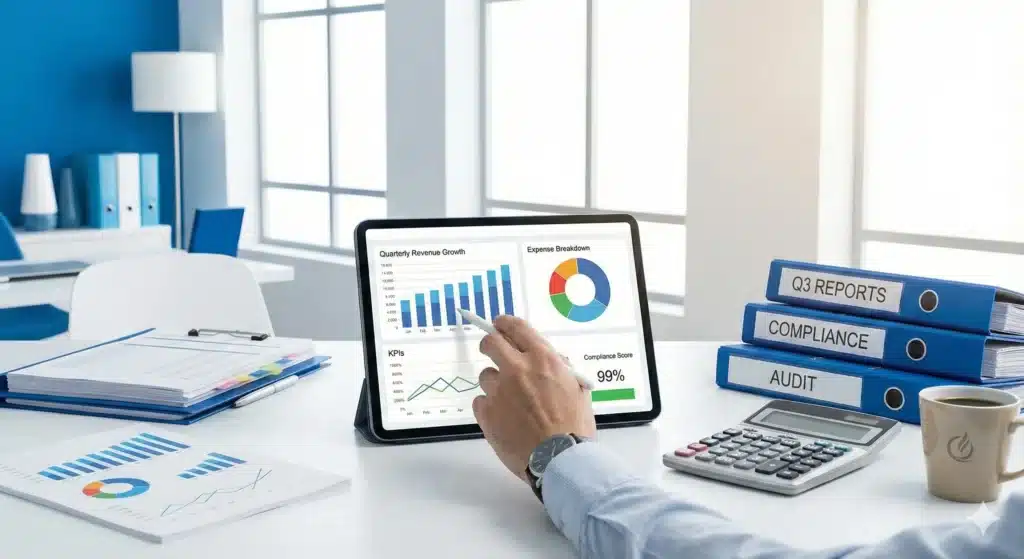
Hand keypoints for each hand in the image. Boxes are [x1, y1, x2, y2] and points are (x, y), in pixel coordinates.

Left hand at [472, 315, 595, 481]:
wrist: (560, 459)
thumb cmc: (574, 428)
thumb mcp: (578, 389)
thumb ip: (561, 370)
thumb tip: (551, 360)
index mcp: (543, 359)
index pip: (516, 327)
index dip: (505, 324)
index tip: (500, 325)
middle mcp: (518, 369)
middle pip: (490, 342)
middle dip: (490, 344)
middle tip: (493, 352)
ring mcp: (499, 391)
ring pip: (486, 376)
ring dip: (495, 384)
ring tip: (511, 403)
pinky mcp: (487, 413)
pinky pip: (480, 401)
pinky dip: (490, 407)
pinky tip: (505, 419)